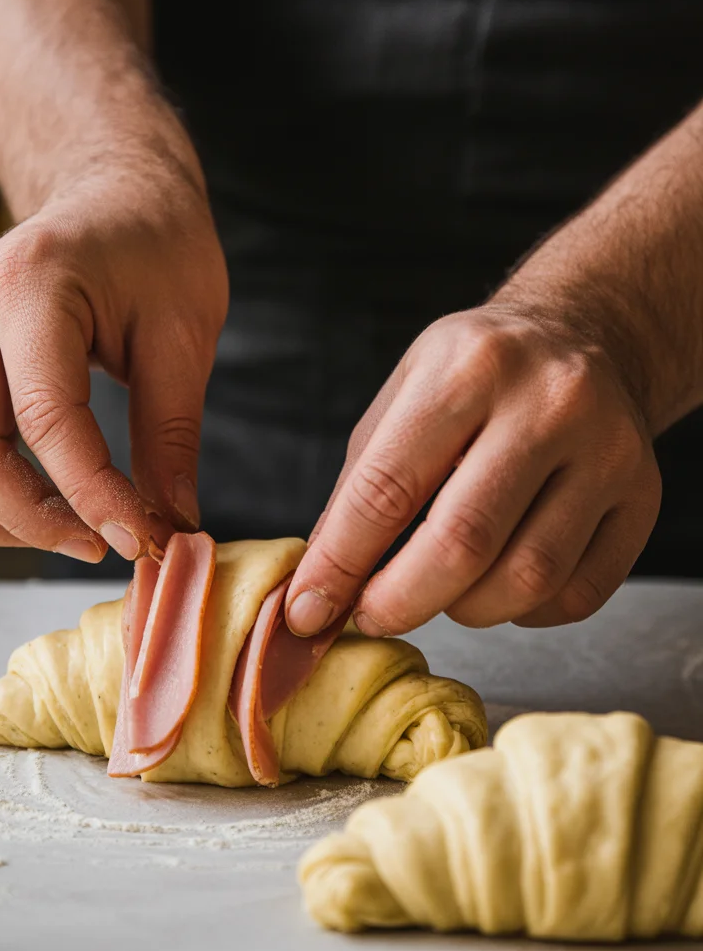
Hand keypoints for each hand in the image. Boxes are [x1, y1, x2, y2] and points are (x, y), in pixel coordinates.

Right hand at [0, 155, 227, 562]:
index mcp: (28, 282)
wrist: (115, 197)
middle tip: (104, 545)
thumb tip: (170, 522)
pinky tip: (37, 509)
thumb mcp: (186, 333)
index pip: (46, 418)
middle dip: (36, 520)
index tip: (143, 539)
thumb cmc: (156, 249)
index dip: (94, 495)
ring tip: (71, 534)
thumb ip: (171, 433)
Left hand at [286, 306, 661, 634]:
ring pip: (526, 579)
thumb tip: (318, 591)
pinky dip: (524, 612)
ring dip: (465, 609)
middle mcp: (548, 403)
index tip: (308, 613)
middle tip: (371, 616)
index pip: (388, 488)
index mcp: (469, 368)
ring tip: (442, 589)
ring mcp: (607, 451)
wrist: (584, 335)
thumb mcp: (402, 400)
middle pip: (463, 543)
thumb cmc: (475, 375)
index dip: (340, 565)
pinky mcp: (643, 496)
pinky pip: (577, 595)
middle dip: (400, 600)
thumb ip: (357, 493)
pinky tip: (500, 583)